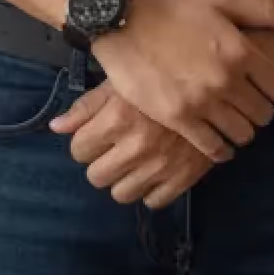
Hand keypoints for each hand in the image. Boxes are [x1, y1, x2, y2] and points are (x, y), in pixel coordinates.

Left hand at [49, 78, 227, 207]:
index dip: (85, 142)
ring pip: (122, 194)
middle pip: (97, 176)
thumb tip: (56, 127)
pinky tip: (156, 167)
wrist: (217, 78)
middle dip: (102, 162)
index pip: (79, 150)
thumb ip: (87, 107)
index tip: (97, 134)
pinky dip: (152, 188)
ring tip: (135, 159)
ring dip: (125, 178)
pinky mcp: (184, 178)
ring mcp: (161, 165)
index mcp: (117, 119)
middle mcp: (136, 146)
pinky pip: (154, 201)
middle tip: (115, 147)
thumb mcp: (121, 81)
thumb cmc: (162, 73)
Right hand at [88, 0, 273, 161]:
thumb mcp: (222, 2)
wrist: (124, 24)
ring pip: (242, 134)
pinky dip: (219, 150)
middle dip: (258, 111)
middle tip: (244, 106)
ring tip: (230, 123)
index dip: (272, 90)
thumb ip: (267, 11)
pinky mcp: (179, 119)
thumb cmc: (175, 11)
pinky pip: (213, 148)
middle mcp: (226, 79)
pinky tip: (216, 142)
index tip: (260, 88)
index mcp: (241, 51)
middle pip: (263, 115)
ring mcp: (202, 102)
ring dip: (240, 131)